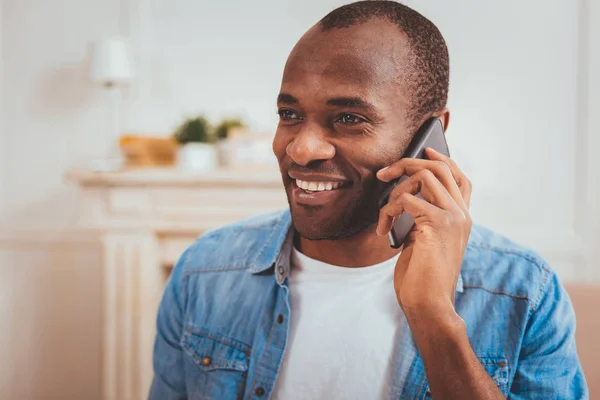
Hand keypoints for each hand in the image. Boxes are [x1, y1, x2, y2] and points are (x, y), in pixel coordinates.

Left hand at [376, 148, 471, 321]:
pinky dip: (389, 210)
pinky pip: (407, 199)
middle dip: (409, 162)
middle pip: (440, 167)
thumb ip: (421, 216)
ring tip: (385, 216)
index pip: (459, 176)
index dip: (441, 159)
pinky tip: (384, 230)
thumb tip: (404, 195)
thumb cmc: (422, 277)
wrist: (429, 304)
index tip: (422, 150)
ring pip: (424, 176)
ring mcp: (454, 217)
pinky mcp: (438, 224)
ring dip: (395, 191)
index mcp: (462, 217)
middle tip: (385, 173)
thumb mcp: (423, 239)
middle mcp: (462, 213)